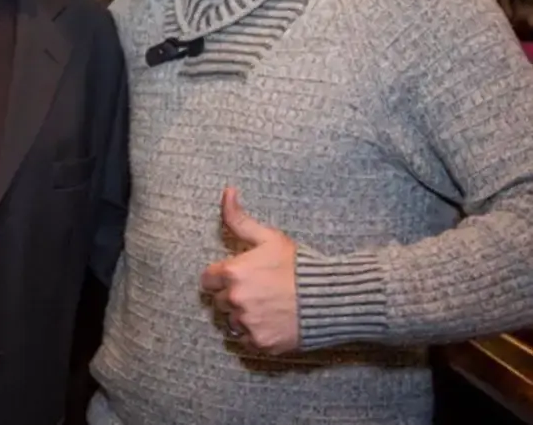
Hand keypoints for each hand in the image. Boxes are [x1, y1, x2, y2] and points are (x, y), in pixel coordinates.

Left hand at [201, 187, 298, 353]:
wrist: (328, 297)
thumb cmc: (298, 264)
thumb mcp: (268, 237)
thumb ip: (240, 218)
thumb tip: (227, 191)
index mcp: (233, 273)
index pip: (207, 280)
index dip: (219, 278)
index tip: (232, 277)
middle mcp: (235, 299)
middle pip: (219, 301)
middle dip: (231, 295)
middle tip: (254, 290)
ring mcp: (248, 323)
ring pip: (231, 322)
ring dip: (241, 315)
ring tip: (263, 306)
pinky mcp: (261, 343)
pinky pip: (246, 341)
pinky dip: (254, 333)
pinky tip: (270, 321)